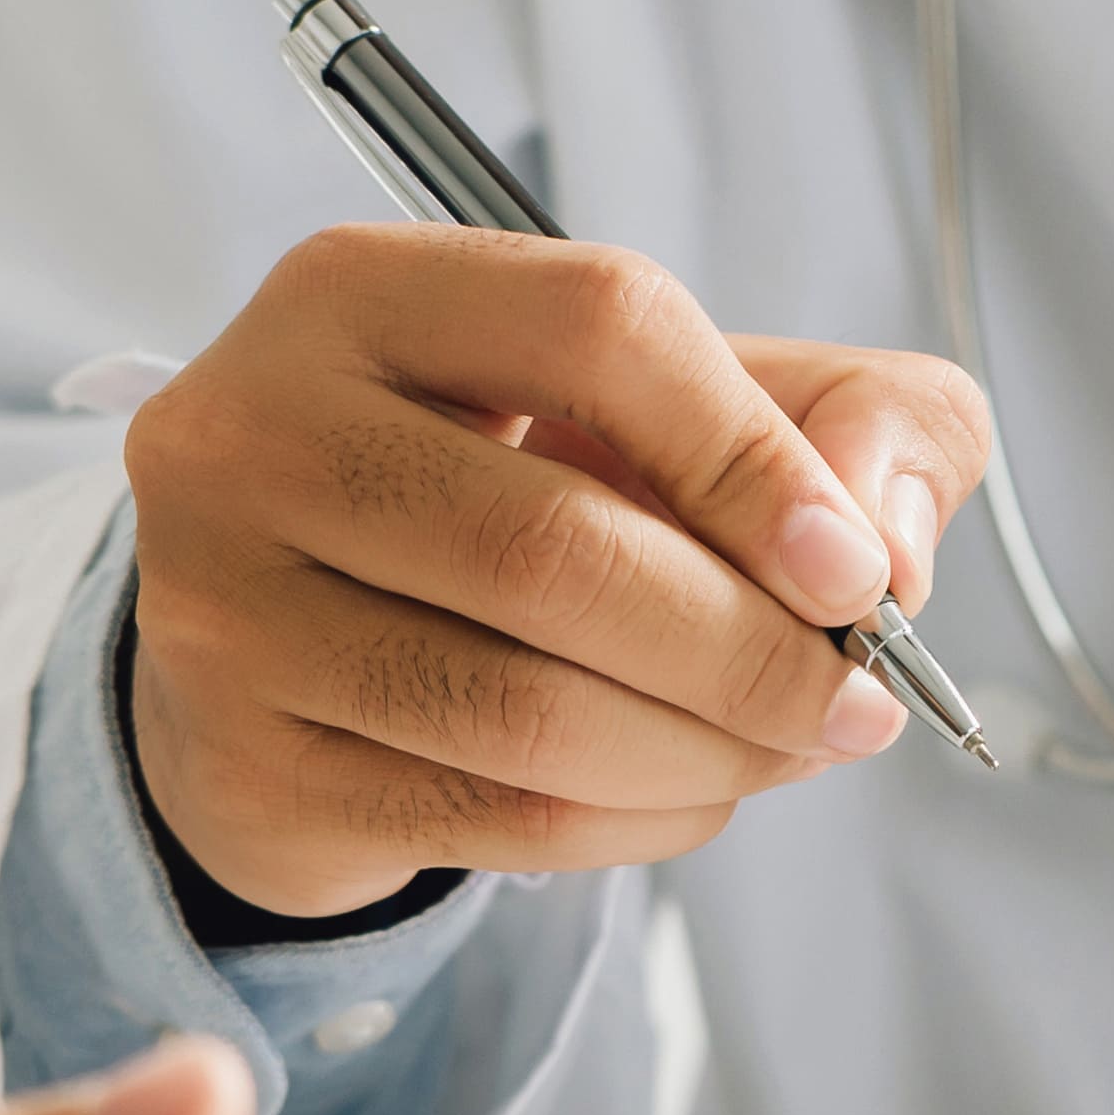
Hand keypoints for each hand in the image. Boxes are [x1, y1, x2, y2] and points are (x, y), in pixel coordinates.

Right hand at [124, 221, 991, 916]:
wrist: (282, 634)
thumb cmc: (510, 485)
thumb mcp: (679, 403)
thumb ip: (847, 417)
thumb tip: (885, 546)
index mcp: (362, 291)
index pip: (598, 325)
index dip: (753, 452)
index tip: (853, 565)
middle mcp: (257, 433)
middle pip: (555, 549)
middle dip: (750, 647)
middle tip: (856, 698)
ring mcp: (228, 611)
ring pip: (528, 711)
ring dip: (710, 751)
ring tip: (789, 744)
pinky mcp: (249, 768)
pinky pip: (495, 819)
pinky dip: (638, 823)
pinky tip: (689, 790)